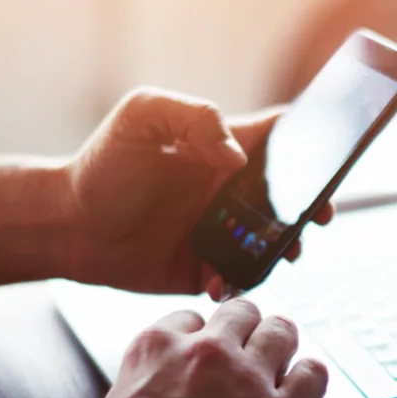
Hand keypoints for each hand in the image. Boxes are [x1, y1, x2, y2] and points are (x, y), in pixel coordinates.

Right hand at [58, 299, 328, 397]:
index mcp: (157, 349)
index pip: (191, 319)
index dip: (201, 338)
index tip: (205, 355)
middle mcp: (207, 353)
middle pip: (242, 313)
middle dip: (246, 330)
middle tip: (248, 351)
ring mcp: (250, 379)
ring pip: (282, 331)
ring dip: (281, 345)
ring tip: (282, 361)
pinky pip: (314, 374)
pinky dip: (309, 378)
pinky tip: (302, 390)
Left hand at [62, 88, 332, 298]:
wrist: (66, 226)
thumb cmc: (102, 165)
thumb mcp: (142, 116)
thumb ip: (195, 117)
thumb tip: (238, 158)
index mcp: (223, 148)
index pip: (281, 137)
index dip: (313, 143)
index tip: (330, 159)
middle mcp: (230, 190)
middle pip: (291, 195)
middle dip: (314, 205)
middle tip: (319, 217)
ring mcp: (222, 231)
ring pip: (275, 241)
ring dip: (287, 248)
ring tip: (283, 253)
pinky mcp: (206, 268)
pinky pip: (241, 277)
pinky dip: (244, 281)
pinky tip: (223, 279)